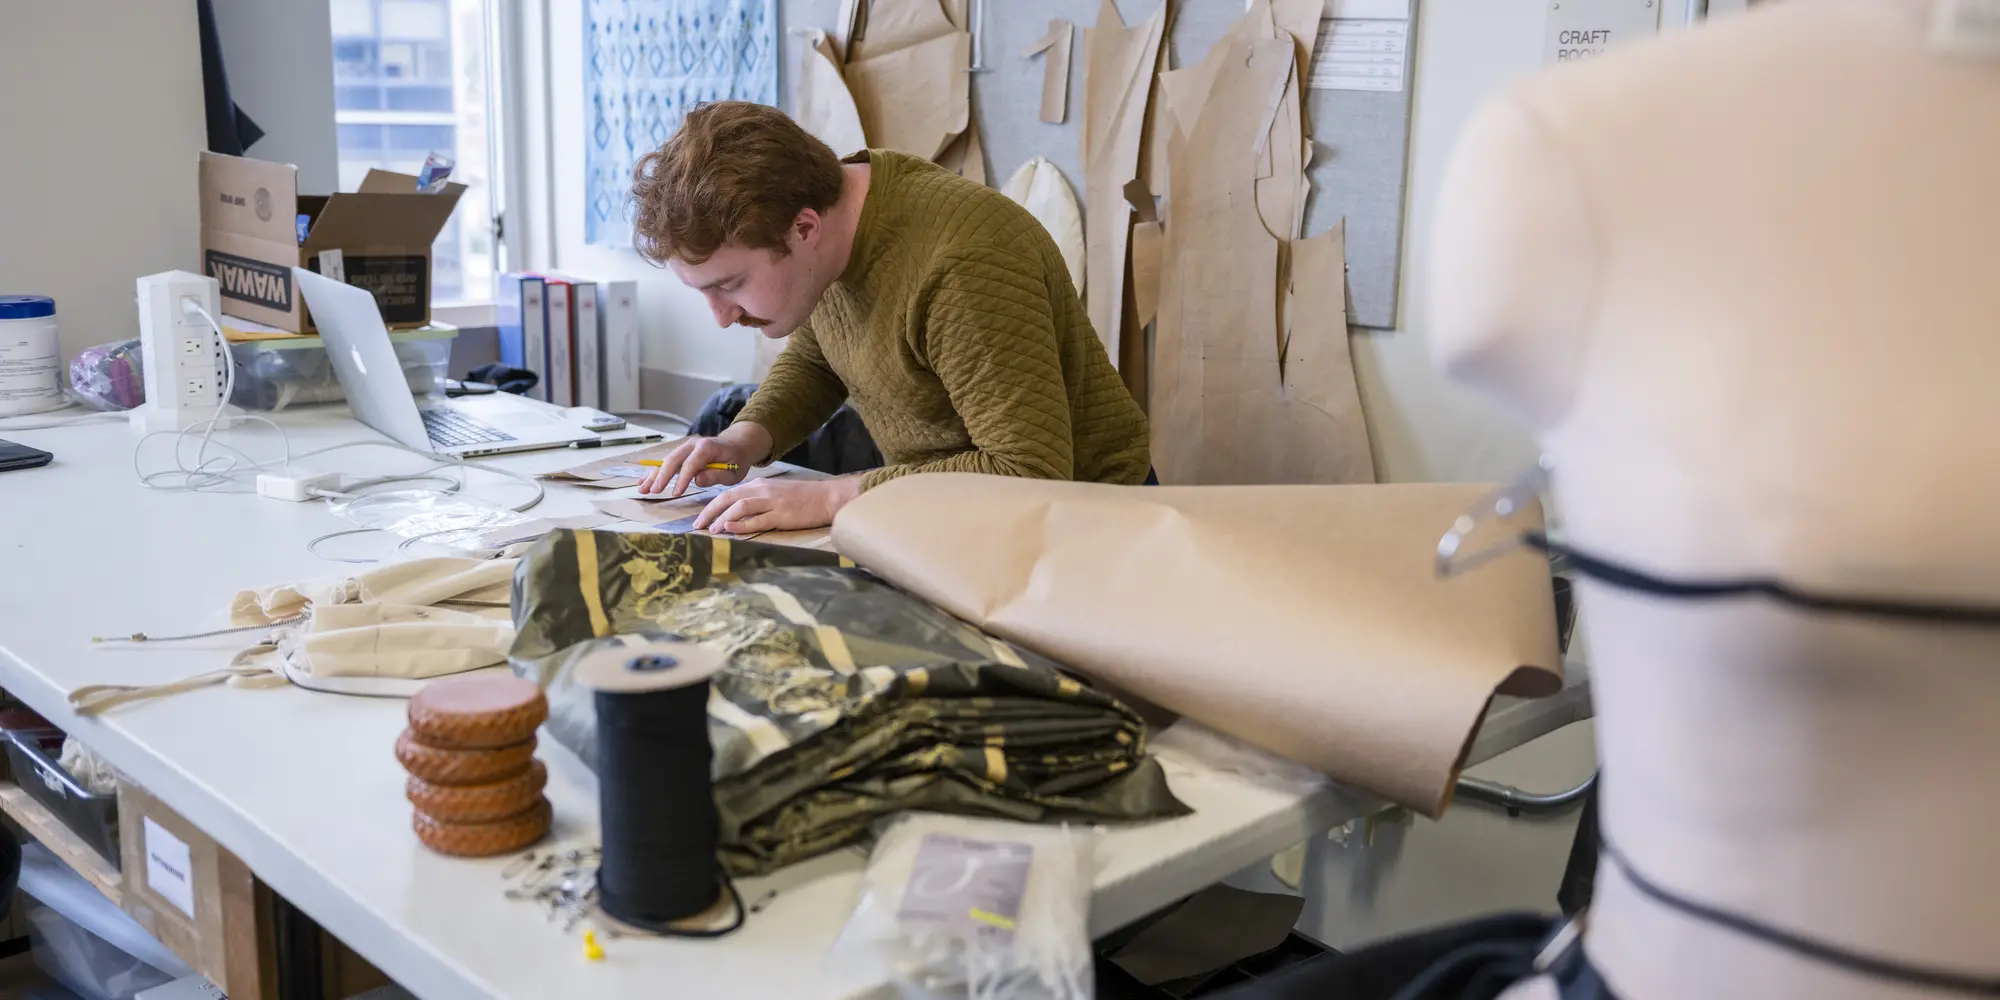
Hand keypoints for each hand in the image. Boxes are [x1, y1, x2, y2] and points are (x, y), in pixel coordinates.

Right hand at [637, 423, 770, 495]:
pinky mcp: (681, 453)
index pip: (691, 463)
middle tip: (654, 491)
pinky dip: (655, 473)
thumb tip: (697, 480)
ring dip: (653, 475)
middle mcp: (693, 444)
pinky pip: (666, 463)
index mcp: (707, 447)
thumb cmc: (736, 460)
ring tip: (642, 489)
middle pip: (674, 459)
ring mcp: (685, 448)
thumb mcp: (733, 471)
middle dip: (662, 476)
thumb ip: (716, 475)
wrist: (736, 445)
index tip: (676, 494)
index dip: (682, 479)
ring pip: (666, 461)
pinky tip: (643, 482)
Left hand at [696, 476, 861, 534]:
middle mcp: (762, 491)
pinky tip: (731, 530)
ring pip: (739, 507)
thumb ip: (758, 501)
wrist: (827, 497)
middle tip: (697, 525)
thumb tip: (737, 515)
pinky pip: (757, 519)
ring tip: (712, 530)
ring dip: (722, 519)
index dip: (712, 506)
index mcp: (759, 485)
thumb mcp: (776, 494)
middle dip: (709, 512)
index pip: (729, 494)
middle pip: (728, 498)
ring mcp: (771, 502)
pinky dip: (741, 524)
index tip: (702, 519)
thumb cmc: (803, 498)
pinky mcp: (781, 515)